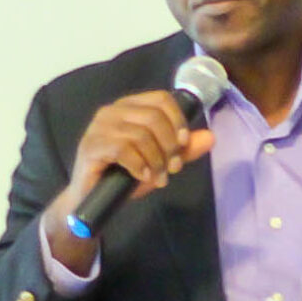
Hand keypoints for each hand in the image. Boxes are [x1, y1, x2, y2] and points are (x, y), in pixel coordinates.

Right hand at [43, 91, 215, 271]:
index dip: (177, 120)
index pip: (160, 99)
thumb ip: (182, 150)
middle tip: (172, 168)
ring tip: (159, 177)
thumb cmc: (123, 176)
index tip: (183, 143)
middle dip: (169, 145)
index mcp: (129, 107)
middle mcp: (112, 112)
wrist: (92, 201)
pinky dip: (139, 165)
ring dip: (156, 160)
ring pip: (140, 135)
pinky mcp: (91, 146)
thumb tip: (210, 137)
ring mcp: (98, 127)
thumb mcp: (159, 161)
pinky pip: (123, 149)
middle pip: (153, 117)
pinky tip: (143, 176)